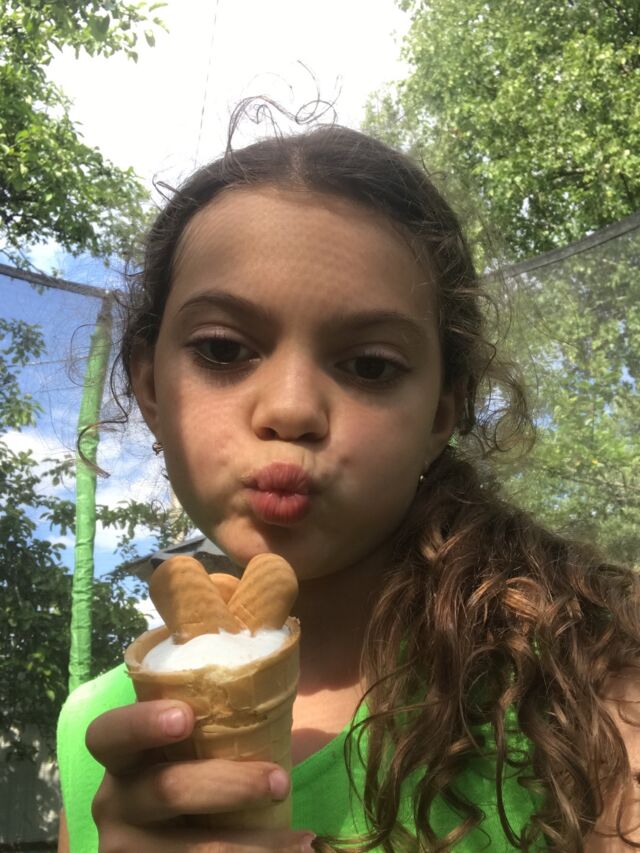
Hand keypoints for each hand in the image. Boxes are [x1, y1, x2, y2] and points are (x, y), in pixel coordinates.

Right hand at [86, 699, 314, 851]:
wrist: (179, 837)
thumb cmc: (198, 771)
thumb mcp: (190, 747)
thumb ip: (213, 719)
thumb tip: (275, 675)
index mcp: (120, 756)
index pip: (108, 734)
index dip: (142, 723)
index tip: (185, 716)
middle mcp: (113, 803)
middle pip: (165, 792)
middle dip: (229, 786)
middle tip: (280, 782)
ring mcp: (125, 849)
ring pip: (190, 849)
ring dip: (251, 843)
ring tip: (301, 839)